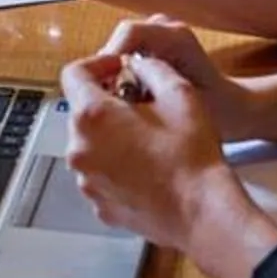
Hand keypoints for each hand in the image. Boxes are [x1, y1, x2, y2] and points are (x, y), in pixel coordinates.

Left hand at [63, 19, 276, 277]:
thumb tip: (137, 65)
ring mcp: (88, 182)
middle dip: (106, 102)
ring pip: (91, 145)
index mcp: (92, 117)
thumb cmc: (191, 154)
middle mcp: (80, 150)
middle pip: (82, 111)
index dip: (97, 64)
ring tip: (146, 138)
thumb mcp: (178, 92)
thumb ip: (150, 67)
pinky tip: (146, 168)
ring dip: (110, 136)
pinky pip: (101, 175)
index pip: (73, 74)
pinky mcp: (101, 206)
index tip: (120, 68)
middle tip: (139, 103)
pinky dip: (116, 166)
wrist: (203, 213)